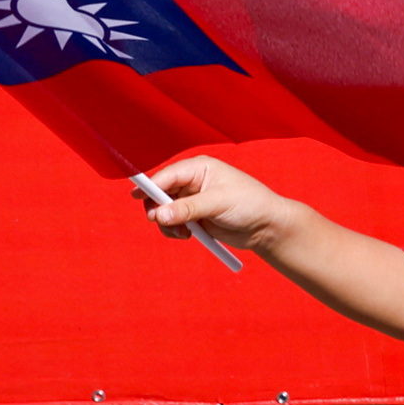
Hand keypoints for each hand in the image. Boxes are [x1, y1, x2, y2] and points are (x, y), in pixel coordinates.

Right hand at [141, 154, 285, 253]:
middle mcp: (192, 182)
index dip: (150, 186)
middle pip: (159, 193)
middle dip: (157, 209)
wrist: (267, 227)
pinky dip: (173, 230)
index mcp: (199, 169)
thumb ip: (188, 209)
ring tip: (182, 233)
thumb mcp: (218, 204)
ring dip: (166, 223)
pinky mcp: (193, 217)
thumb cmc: (250, 205)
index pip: (167, 175)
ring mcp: (191, 201)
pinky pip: (171, 223)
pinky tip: (188, 235)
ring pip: (162, 211)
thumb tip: (159, 215)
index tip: (137, 196)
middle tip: (160, 221)